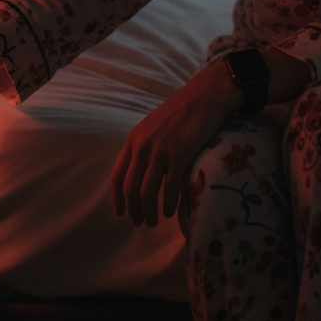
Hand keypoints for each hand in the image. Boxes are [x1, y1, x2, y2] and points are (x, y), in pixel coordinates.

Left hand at [110, 62, 241, 227]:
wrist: (204, 96)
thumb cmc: (181, 112)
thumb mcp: (153, 127)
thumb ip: (144, 147)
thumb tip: (141, 175)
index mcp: (133, 139)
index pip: (117, 175)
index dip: (117, 198)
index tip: (121, 213)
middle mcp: (142, 146)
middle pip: (130, 188)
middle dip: (133, 211)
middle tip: (140, 223)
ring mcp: (160, 150)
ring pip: (147, 192)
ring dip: (149, 212)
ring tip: (155, 221)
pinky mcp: (180, 154)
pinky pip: (169, 188)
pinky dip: (168, 205)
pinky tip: (170, 211)